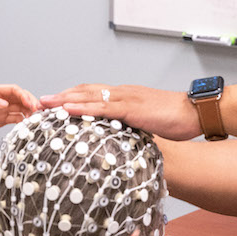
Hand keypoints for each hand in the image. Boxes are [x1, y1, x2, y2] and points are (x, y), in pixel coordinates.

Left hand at [0, 83, 39, 134]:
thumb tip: (4, 103)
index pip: (14, 90)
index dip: (25, 96)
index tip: (31, 104)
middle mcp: (0, 99)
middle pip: (21, 98)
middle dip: (31, 103)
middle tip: (38, 112)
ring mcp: (1, 110)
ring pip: (20, 109)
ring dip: (29, 112)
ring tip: (36, 119)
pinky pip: (14, 119)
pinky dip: (22, 121)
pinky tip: (27, 124)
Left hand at [39, 83, 202, 140]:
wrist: (196, 112)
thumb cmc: (177, 121)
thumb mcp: (149, 126)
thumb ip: (133, 131)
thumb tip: (121, 144)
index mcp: (125, 97)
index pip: (93, 94)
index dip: (72, 98)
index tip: (54, 105)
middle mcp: (122, 93)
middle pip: (84, 91)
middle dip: (61, 96)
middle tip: (39, 102)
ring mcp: (126, 98)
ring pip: (88, 95)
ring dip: (64, 99)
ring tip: (44, 103)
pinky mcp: (131, 107)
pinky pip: (101, 107)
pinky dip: (81, 107)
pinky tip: (66, 109)